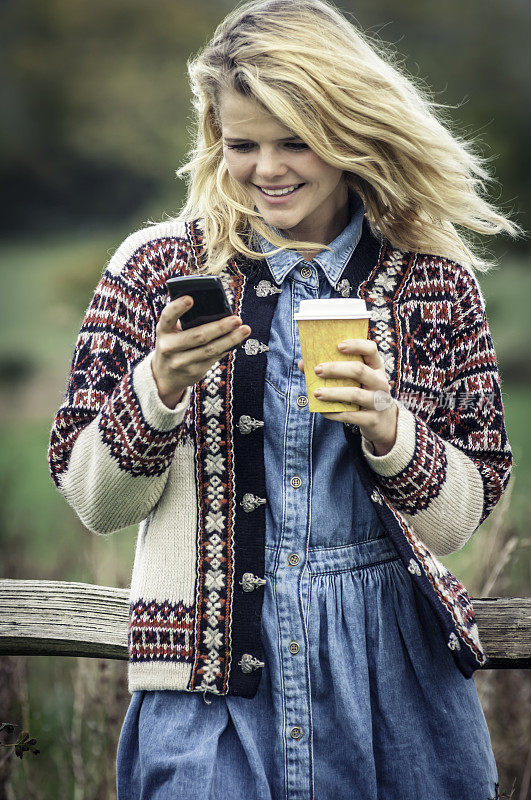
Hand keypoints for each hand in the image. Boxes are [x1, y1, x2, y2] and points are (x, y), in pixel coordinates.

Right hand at [152, 296, 250, 408]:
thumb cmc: (173, 345)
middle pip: (198, 336)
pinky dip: (227, 348)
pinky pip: (215, 358)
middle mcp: (169, 347)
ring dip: (231, 339)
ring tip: (245, 330)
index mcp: (163, 330)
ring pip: (210, 349)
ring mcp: (181, 362)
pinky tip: (238, 340)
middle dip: (220, 327)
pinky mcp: (194, 372)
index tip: (190, 298)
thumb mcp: (171, 333)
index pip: (167, 316)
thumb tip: (219, 313)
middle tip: (237, 319)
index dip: (178, 307)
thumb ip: (186, 322)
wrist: (165, 376)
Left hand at [297, 338, 397, 454]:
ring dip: (333, 393)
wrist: (381, 421)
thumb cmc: (361, 392)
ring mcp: (378, 401)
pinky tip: (322, 411)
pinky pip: (351, 415)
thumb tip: (302, 364)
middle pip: (359, 370)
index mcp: (376, 367)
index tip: (338, 345)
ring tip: (316, 393)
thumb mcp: (354, 380)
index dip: (356, 345)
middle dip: (336, 369)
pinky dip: (334, 413)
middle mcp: (380, 382)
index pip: (371, 349)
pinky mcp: (372, 419)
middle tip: (317, 370)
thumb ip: (332, 370)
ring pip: (355, 394)